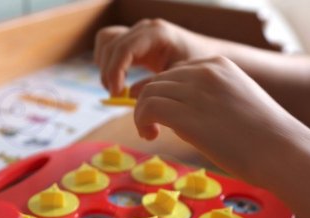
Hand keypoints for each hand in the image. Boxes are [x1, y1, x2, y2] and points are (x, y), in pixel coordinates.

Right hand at [94, 19, 212, 94]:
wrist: (205, 56)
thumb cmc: (196, 68)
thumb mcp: (178, 79)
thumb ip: (154, 86)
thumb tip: (130, 96)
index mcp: (157, 34)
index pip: (124, 48)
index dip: (115, 72)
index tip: (117, 94)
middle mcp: (144, 28)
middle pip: (110, 45)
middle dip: (108, 72)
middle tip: (117, 96)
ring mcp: (137, 32)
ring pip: (106, 41)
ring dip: (105, 66)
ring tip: (115, 89)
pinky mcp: (134, 41)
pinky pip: (110, 45)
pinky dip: (107, 62)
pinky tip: (117, 80)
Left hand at [134, 56, 298, 186]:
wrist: (281, 151)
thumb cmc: (264, 135)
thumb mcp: (236, 102)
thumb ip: (210, 99)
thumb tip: (183, 112)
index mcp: (218, 66)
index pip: (173, 72)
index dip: (159, 91)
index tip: (156, 110)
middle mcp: (205, 73)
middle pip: (157, 81)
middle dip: (146, 102)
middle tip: (150, 125)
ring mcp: (196, 93)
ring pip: (148, 93)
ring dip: (141, 113)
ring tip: (149, 132)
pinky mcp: (187, 116)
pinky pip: (148, 109)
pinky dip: (141, 120)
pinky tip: (150, 135)